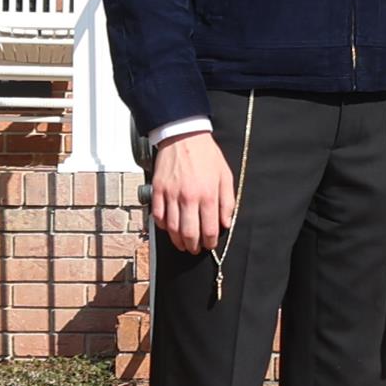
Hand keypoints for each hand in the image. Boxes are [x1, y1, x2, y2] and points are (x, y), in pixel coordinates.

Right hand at [150, 130, 238, 254]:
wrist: (184, 136)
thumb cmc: (206, 155)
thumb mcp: (225, 176)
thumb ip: (227, 202)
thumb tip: (226, 222)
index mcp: (208, 195)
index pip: (209, 229)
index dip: (209, 242)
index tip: (209, 245)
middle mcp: (189, 197)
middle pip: (189, 233)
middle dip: (193, 246)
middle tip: (195, 249)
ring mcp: (171, 194)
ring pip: (172, 228)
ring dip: (177, 241)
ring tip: (182, 244)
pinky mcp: (158, 190)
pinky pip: (158, 215)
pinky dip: (162, 225)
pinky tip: (168, 228)